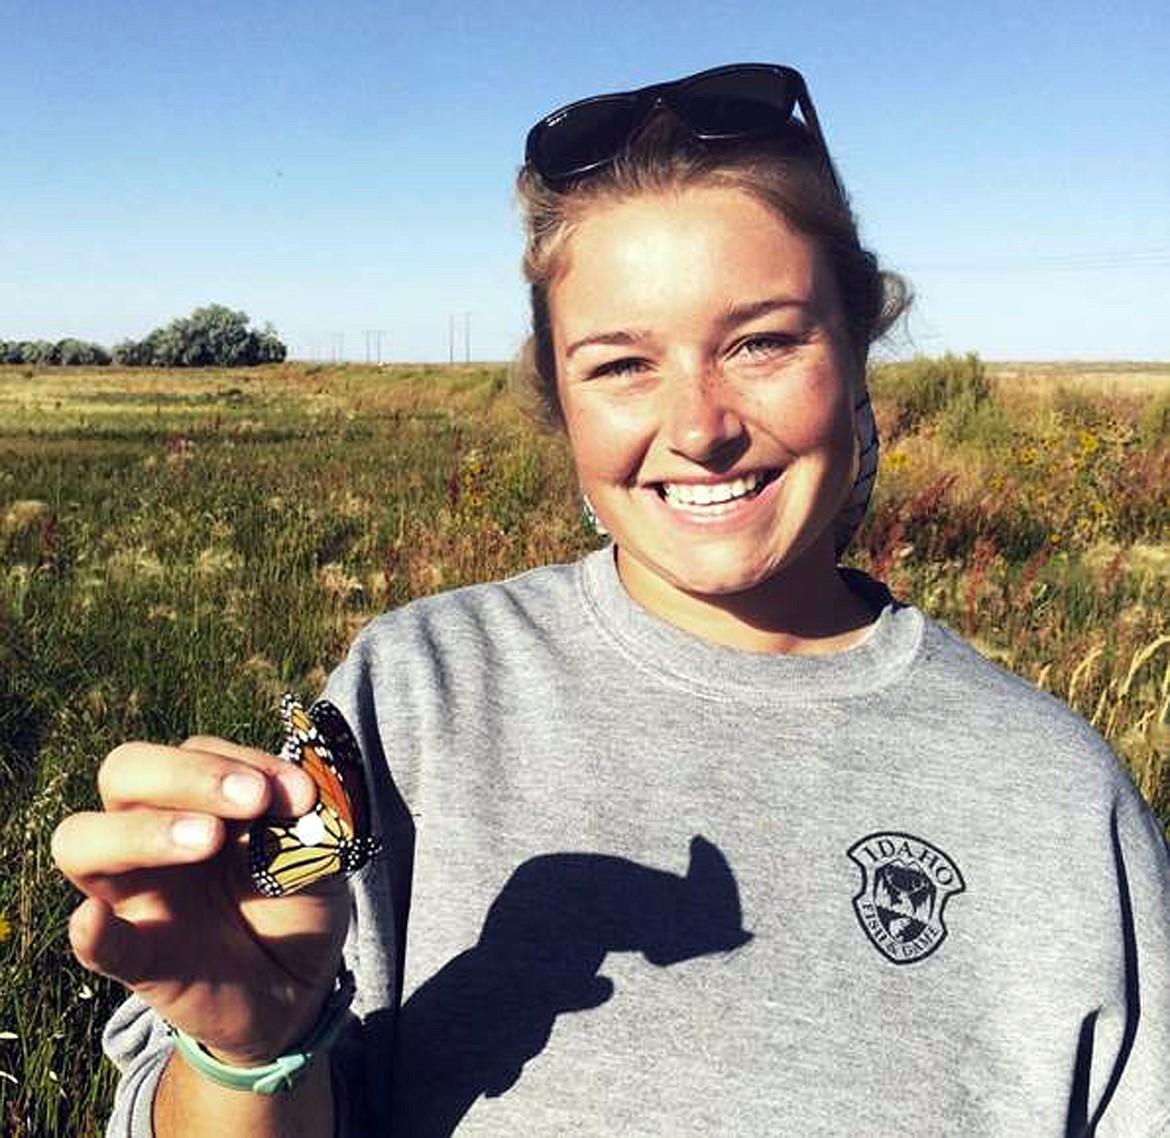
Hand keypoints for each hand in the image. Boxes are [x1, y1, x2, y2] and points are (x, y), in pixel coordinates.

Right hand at [52, 737, 350, 1063]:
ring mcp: (137, 895)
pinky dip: (92, 931)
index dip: (246, 761)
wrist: (298, 985)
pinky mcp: (139, 960)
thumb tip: (299, 800)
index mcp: (197, 799)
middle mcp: (152, 833)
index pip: (195, 752)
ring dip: (144, 832)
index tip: (301, 794)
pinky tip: (94, 919)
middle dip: (189, 775)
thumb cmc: (295, 900)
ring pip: (84, 841)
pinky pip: (97, 944)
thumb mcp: (316, 853)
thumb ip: (305, 823)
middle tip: (254, 800)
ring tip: (209, 839)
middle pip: (125, 772)